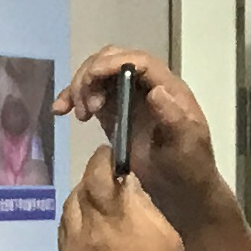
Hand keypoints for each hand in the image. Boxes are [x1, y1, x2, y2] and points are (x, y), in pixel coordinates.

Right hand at [57, 45, 234, 236]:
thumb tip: (155, 91)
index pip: (138, 61)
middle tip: (85, 107)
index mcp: (168, 87)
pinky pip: (91, 96)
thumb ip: (174, 118)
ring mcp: (129, 98)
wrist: (181, 191)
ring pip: (98, 74)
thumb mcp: (187, 144)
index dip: (113, 63)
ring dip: (80, 87)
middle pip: (113, 60)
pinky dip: (73, 100)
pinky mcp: (114, 114)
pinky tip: (60, 112)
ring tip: (79, 115)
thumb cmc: (189, 167)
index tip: (92, 78)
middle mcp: (146, 86)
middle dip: (92, 75)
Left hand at [60, 157, 190, 250]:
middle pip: (80, 188)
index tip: (110, 154)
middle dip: (93, 178)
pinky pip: (65, 231)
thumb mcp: (166, 236)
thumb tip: (127, 183)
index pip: (99, 171)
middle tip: (108, 179)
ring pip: (69, 208)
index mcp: (116, 216)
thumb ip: (142, 205)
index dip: (103, 159)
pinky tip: (90, 228)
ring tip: (99, 203)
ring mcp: (71, 247)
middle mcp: (87, 227)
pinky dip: (76, 222)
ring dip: (82, 200)